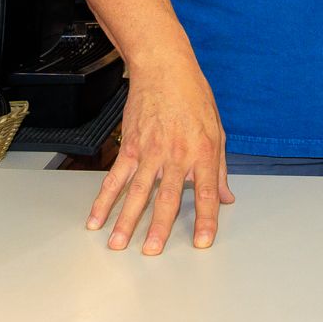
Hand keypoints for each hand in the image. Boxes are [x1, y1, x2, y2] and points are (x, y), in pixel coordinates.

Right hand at [87, 57, 235, 254]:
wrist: (165, 69)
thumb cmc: (194, 97)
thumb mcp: (217, 131)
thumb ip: (219, 169)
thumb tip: (226, 197)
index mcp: (203, 152)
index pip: (206, 193)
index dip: (206, 220)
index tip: (203, 243)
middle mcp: (176, 155)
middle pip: (167, 198)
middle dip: (159, 228)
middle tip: (151, 252)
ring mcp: (150, 151)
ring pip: (137, 192)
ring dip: (126, 220)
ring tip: (118, 244)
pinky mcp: (130, 147)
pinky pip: (115, 178)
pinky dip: (104, 200)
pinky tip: (96, 219)